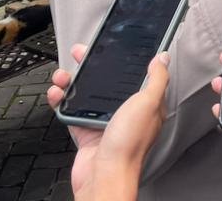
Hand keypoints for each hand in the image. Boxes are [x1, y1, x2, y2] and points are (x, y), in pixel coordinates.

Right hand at [47, 46, 169, 199]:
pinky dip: (62, 101)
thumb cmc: (128, 145)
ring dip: (71, 82)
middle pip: (106, 80)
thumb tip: (163, 58)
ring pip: (85, 93)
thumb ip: (156, 79)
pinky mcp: (86, 132)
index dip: (122, 58)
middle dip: (91, 65)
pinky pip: (71, 111)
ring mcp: (104, 122)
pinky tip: (58, 94)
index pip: (134, 73)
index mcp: (144, 104)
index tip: (110, 44)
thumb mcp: (147, 103)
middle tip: (79, 54)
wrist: (104, 176)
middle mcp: (125, 112)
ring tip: (63, 76)